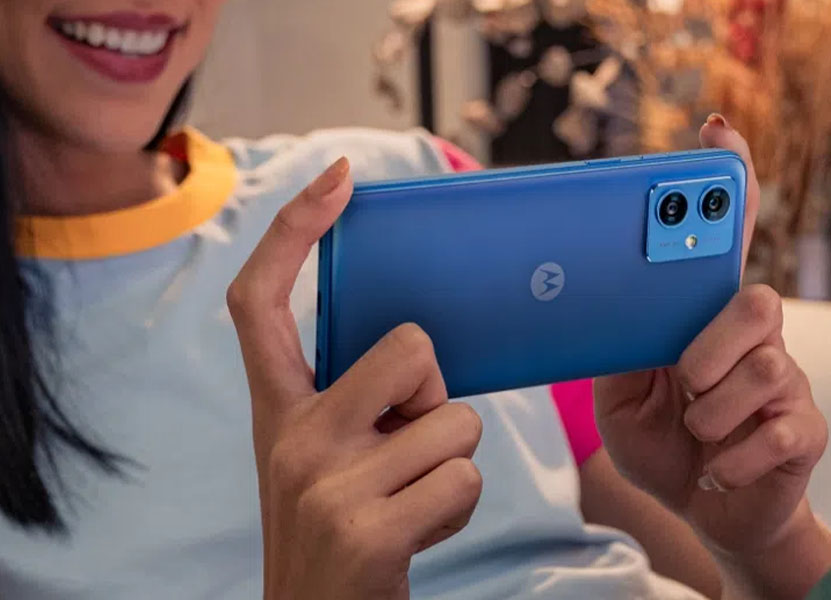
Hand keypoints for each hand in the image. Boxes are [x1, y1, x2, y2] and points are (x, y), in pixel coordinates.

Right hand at [228, 158, 482, 599]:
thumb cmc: (340, 525)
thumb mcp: (325, 453)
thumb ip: (355, 396)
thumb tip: (422, 349)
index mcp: (278, 409)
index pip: (261, 301)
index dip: (294, 231)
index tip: (336, 179)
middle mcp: (291, 436)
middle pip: (411, 347)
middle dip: (434, 391)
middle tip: (406, 440)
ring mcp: (325, 483)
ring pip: (455, 421)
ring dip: (450, 460)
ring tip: (408, 497)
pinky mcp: (367, 528)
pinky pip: (464, 479)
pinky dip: (458, 507)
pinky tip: (418, 529)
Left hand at [593, 118, 827, 557]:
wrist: (701, 508)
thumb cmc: (661, 440)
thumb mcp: (618, 395)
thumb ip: (619, 349)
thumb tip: (603, 305)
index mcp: (706, 320)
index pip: (729, 241)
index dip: (730, 186)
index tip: (717, 129)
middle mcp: (755, 339)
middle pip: (757, 301)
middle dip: (709, 348)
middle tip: (683, 378)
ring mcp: (786, 383)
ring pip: (760, 368)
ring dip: (708, 411)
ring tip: (695, 431)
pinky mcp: (803, 430)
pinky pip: (771, 431)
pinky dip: (729, 457)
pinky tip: (717, 465)